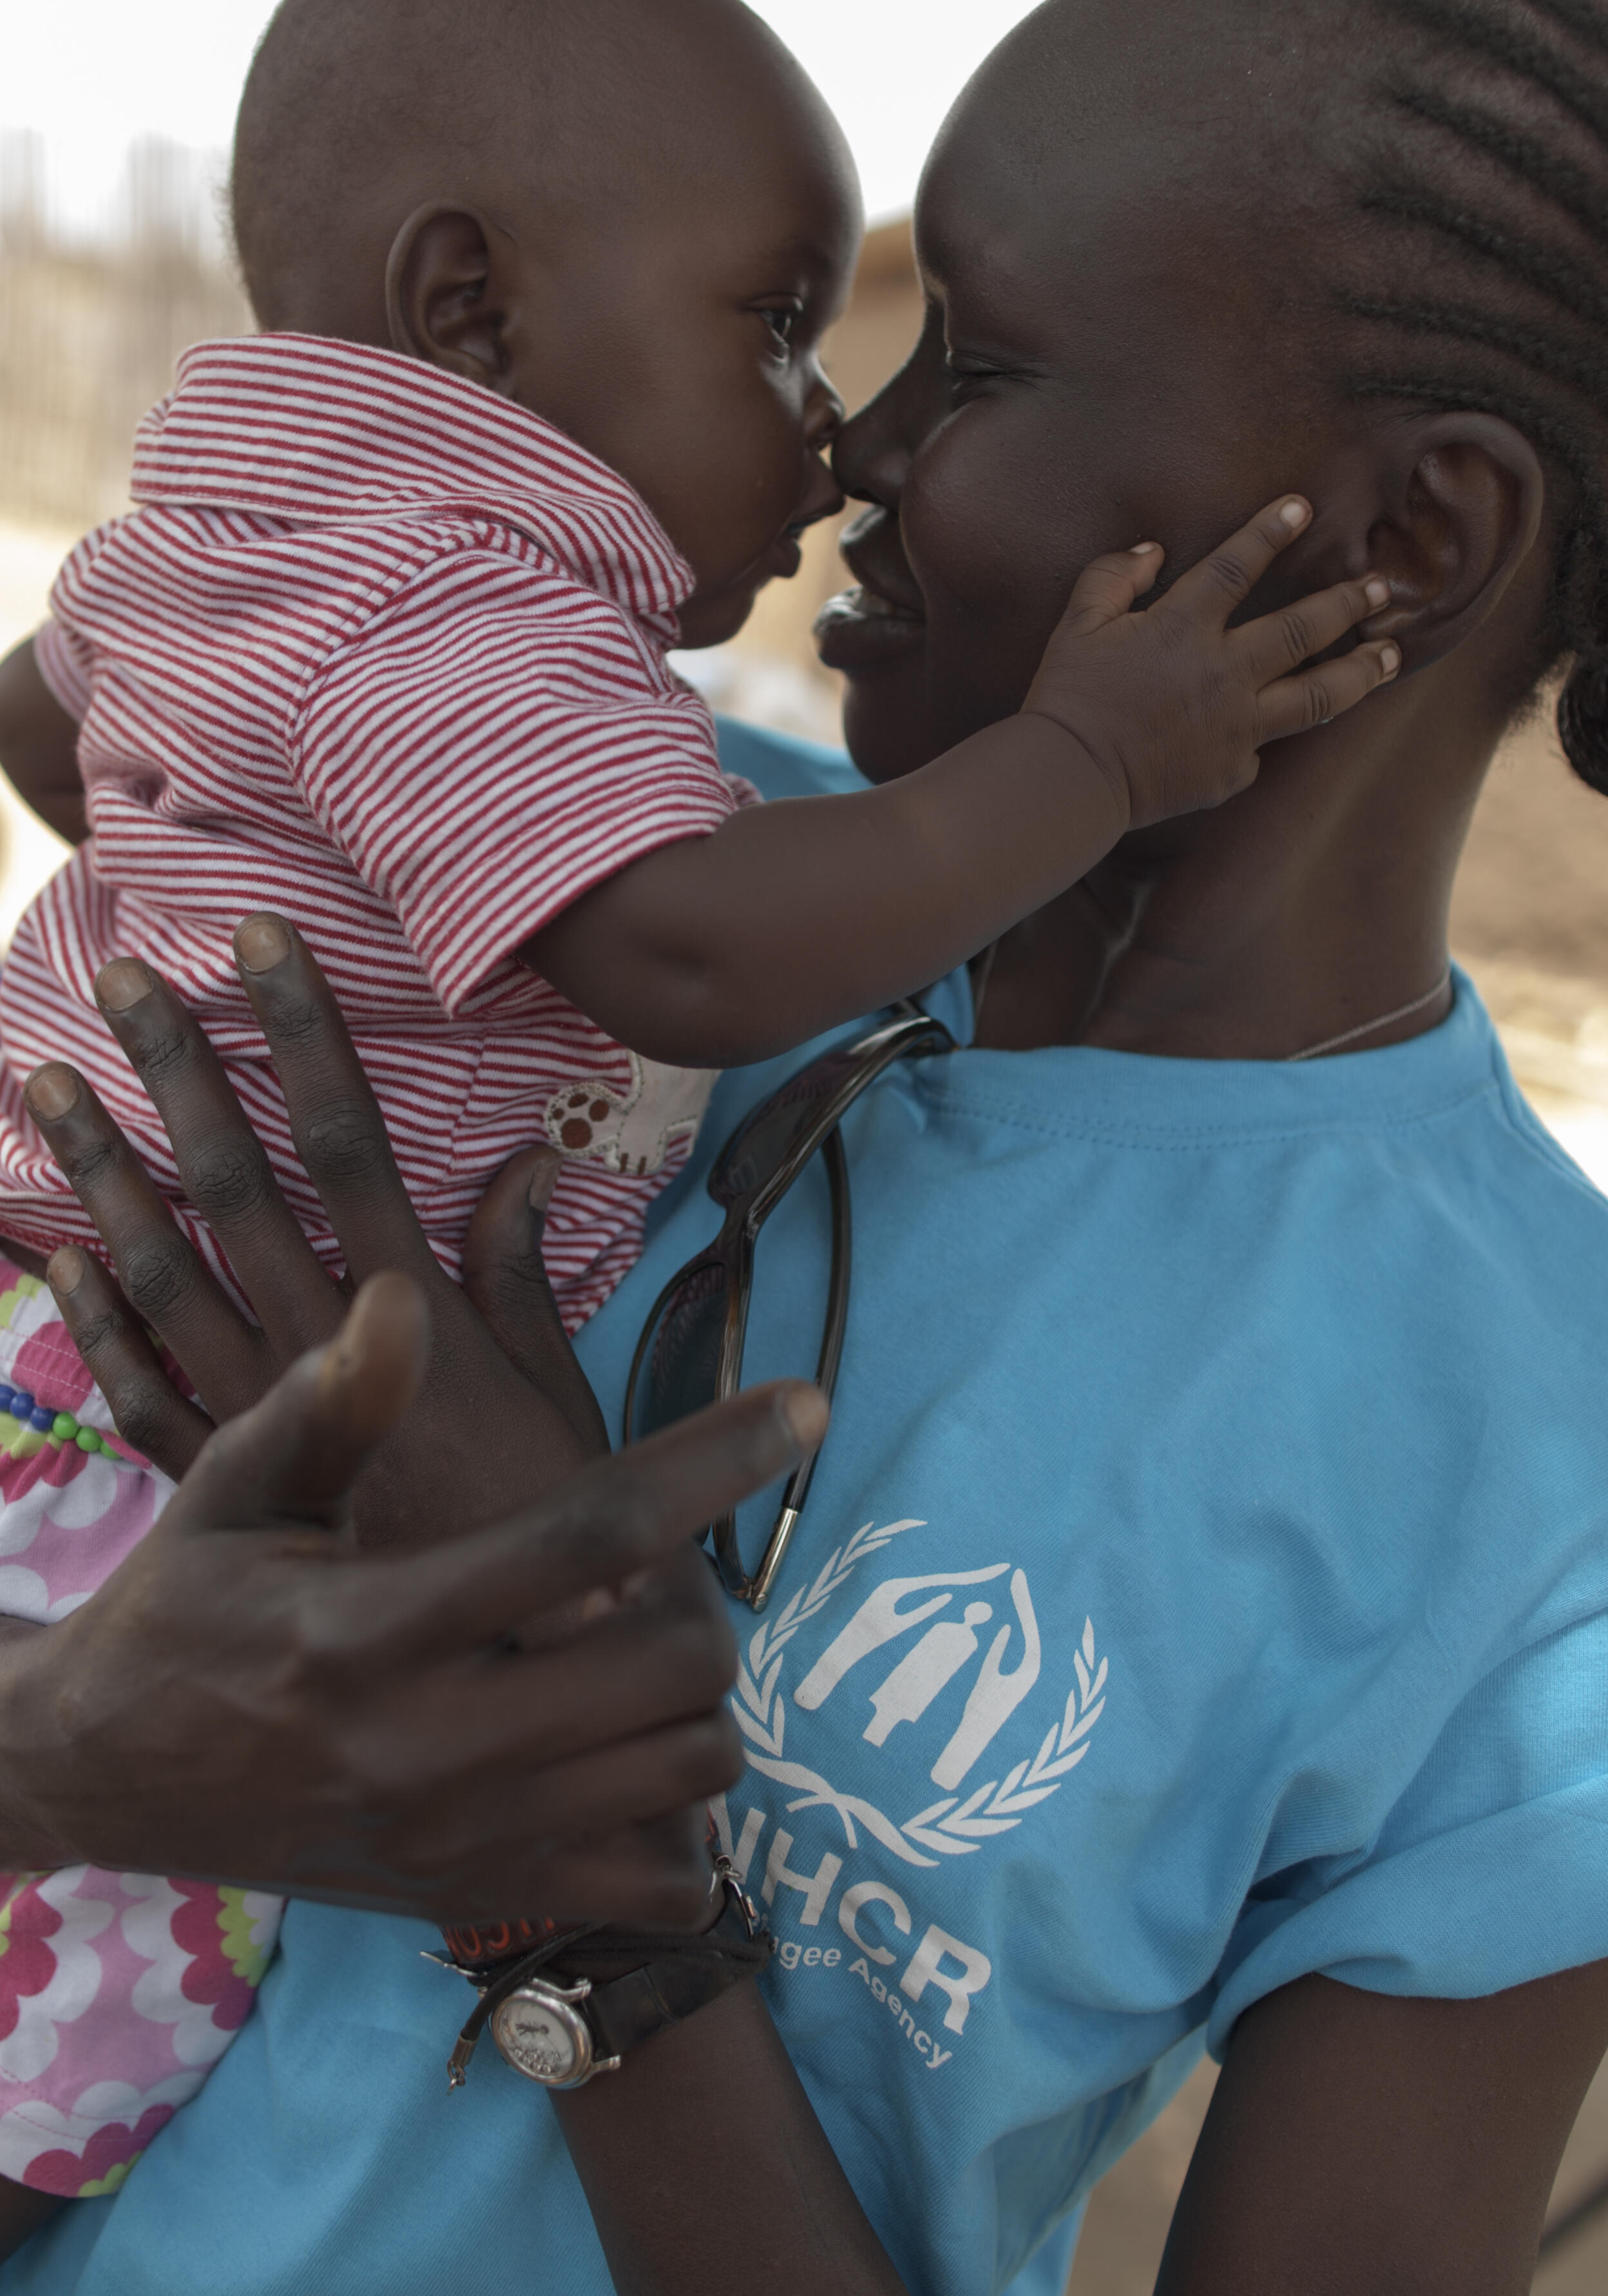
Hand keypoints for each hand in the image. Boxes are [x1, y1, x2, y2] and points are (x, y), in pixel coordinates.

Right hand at [2, 1266, 825, 1922]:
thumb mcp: (232, 1489)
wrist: (103, 1774)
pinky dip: (677, 1817)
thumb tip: (403, 1298)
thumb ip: (329, 1405)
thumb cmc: (185, 1602)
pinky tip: (622, 1751)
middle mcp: (425, 1750)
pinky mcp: (474, 1901)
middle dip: (702, 1595)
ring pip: (691, 1768)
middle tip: (659, 1569)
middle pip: (675, 1666)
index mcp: (369, 1631)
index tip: (806, 1403)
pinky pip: (660, 1885)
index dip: (711, 1461)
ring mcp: (459, 1844)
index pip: (587, 1536)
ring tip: (633, 1650)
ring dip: (694, 1695)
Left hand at [25, 914, 606, 1545]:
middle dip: (176, 1074)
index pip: (343, 1141)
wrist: (498, 1684)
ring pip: (161, 1273)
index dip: (301, 1034)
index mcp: (410, 1314)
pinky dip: (95, 1319)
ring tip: (43, 1085)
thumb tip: (526, 1157)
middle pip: (232, 1185)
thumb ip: (519, 1277)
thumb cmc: (546, 1530)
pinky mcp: (223, 1486)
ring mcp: (255, 1418)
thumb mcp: (557, 1396)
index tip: (259, 940)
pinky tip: (57, 1254)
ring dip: (99, 1174)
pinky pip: (136, 1391)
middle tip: (120, 981)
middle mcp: (316, 1352)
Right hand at [1022, 495, 1399, 831]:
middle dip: (1348, 603)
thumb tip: (1153, 551)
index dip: (1270, 531)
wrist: (1069, 779)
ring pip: (1318, 695)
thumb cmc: (1067, 698)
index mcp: (1182, 627)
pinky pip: (1262, 748)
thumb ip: (1113, 577)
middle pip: (1304, 629)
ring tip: (1391, 656)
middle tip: (1381, 588)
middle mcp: (1223, 672)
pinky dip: (1269, 732)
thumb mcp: (1077, 624)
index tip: (1303, 508)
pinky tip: (1286, 723)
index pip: (1237, 566)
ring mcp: (1236, 725)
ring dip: (1361, 672)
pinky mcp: (1232, 771)